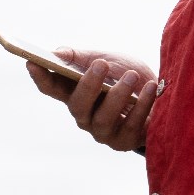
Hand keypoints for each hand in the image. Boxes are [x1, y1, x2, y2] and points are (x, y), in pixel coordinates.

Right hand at [24, 48, 158, 153]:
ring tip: (131, 76)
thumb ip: (81, 58)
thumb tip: (56, 52)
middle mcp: (84, 116)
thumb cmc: (126, 74)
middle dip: (88, 85)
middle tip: (101, 64)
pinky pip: (131, 126)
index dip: (40, 78)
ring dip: (117, 95)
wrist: (160, 92)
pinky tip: (149, 88)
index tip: (32, 62)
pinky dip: (141, 105)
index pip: (50, 88)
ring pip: (103, 119)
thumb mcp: (105, 59)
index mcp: (74, 93)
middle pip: (77, 106)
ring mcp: (103, 132)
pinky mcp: (124, 142)